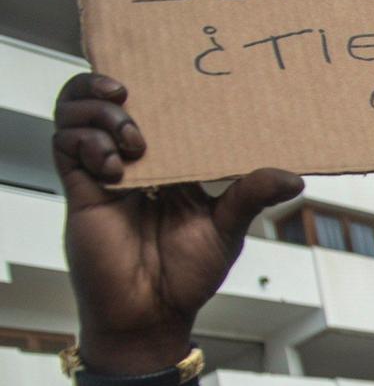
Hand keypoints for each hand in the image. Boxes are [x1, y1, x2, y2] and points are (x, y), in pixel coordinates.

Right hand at [53, 74, 302, 374]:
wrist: (153, 315)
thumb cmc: (188, 274)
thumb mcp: (227, 228)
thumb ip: (252, 196)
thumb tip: (296, 177)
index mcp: (170, 163)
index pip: (156, 109)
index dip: (154, 84)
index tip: (168, 70)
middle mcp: (134, 161)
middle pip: (106, 100)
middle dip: (112, 83)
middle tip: (133, 94)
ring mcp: (103, 173)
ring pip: (76, 113)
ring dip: (97, 112)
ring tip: (132, 136)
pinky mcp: (81, 190)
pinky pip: (64, 145)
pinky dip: (85, 141)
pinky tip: (114, 164)